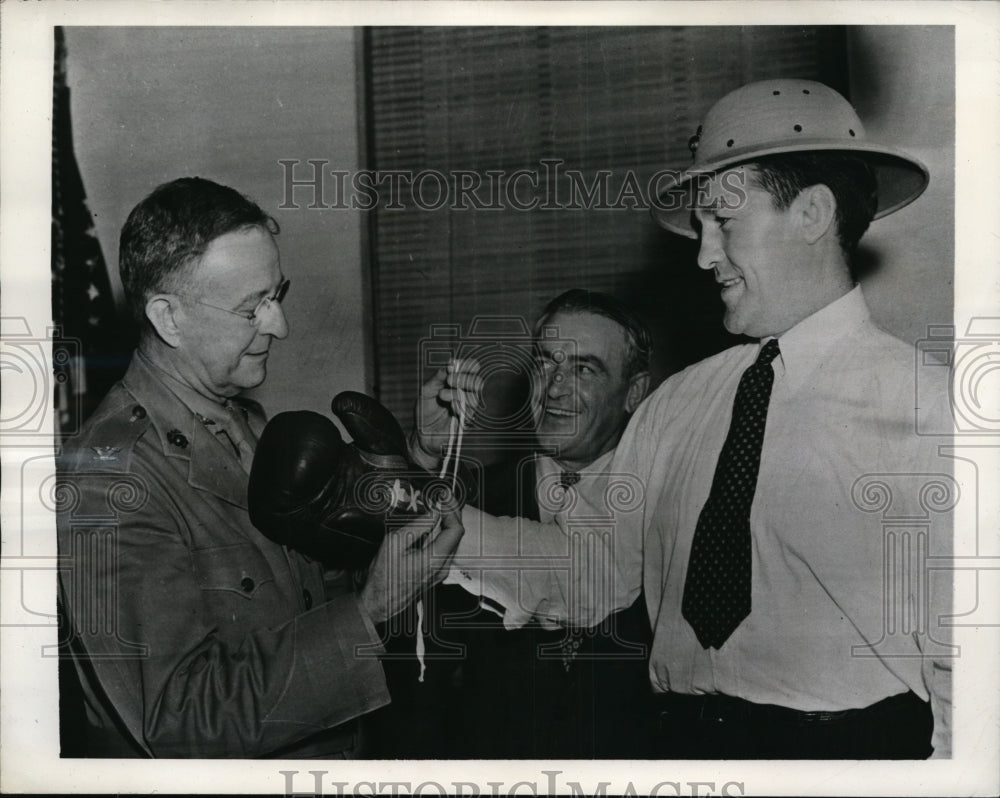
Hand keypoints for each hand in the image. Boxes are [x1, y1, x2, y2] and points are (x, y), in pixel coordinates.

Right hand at [359, 509, 463, 623]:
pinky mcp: (436, 574)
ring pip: (453, 542)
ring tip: (439, 508)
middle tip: (443, 498)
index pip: (455, 530)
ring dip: (448, 523)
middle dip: (452, 513)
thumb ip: (418, 526)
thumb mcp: (394, 543)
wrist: (379, 602)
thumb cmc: (383, 576)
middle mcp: (442, 568)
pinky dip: (443, 534)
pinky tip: (433, 526)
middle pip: (457, 535)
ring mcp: (440, 573)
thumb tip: (434, 513)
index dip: (452, 510)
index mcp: (434, 560)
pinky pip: (446, 550)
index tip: (444, 498)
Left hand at [410, 358, 481, 469]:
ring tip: (442, 395)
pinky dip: (460, 407)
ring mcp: (467, 410)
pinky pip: (470, 414)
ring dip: (458, 393)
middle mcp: (465, 395)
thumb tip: (449, 365)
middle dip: (463, 379)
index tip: (453, 365)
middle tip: (449, 380)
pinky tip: (451, 407)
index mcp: (457, 385)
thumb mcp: (426, 391)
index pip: (471, 371)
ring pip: (474, 398)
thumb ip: (437, 378)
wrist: (421, 434)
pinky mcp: (465, 423)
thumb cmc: (425, 411)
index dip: (467, 365)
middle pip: (476, 383)